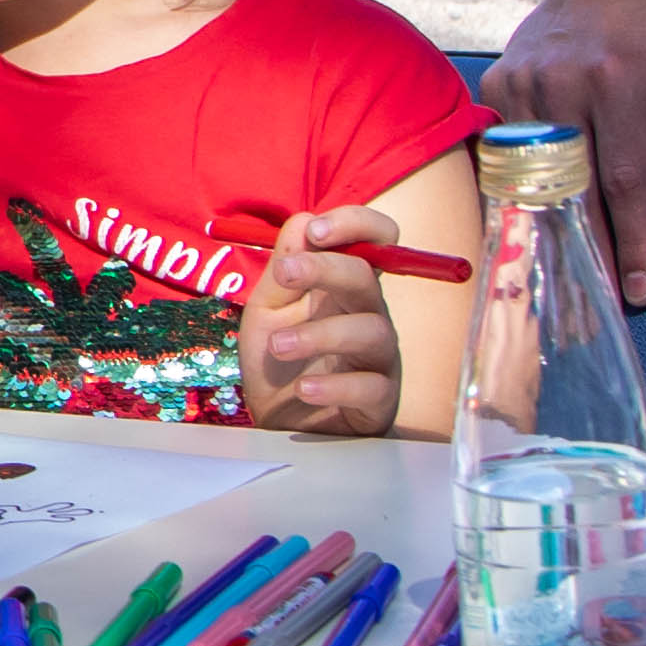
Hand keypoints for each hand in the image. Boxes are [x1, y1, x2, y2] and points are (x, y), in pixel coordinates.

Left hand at [238, 210, 406, 435]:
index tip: (317, 231)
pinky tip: (303, 389)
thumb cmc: (279, 363)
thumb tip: (304, 220)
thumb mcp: (267, 310)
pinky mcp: (378, 401)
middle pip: (367, 278)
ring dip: (319, 334)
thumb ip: (285, 268)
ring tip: (278, 346)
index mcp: (344, 287)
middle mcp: (368, 315)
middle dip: (326, 269)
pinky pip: (369, 387)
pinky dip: (334, 386)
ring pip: (371, 331)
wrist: (279, 425)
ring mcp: (378, 358)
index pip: (375, 240)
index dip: (355, 225)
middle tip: (285, 274)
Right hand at [475, 0, 645, 306]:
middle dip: (588, 254)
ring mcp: (523, 84)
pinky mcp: (499, 84)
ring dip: (543, 232)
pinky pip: (501, 155)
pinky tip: (526, 238)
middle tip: (601, 310)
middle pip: (572, 192)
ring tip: (560, 284)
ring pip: (528, 178)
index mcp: (619, 79)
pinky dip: (511, 197)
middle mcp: (562, 83)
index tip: (645, 292)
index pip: (626, 180)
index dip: (635, 241)